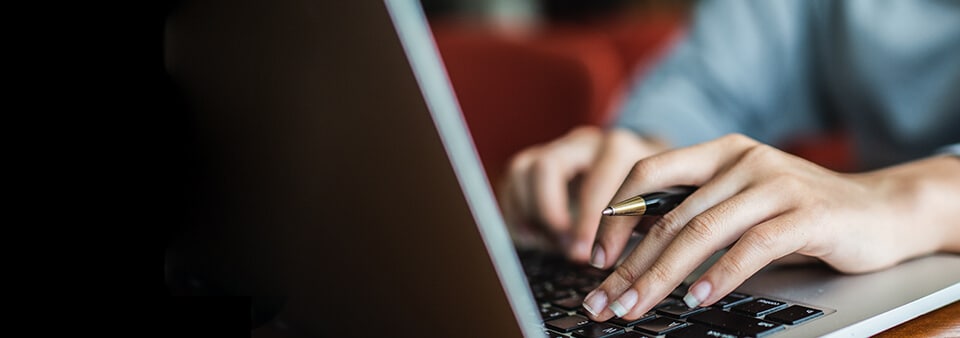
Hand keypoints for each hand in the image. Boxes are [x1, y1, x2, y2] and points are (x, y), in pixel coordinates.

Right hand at [498, 126, 667, 262]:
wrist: (643, 169)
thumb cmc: (650, 195)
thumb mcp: (654, 206)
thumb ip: (640, 225)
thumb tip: (621, 264)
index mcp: (618, 149)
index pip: (597, 179)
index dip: (588, 220)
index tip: (587, 254)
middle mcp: (583, 143)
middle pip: (546, 167)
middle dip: (550, 214)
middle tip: (564, 247)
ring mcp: (557, 148)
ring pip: (523, 170)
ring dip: (531, 211)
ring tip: (551, 241)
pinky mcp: (538, 160)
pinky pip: (513, 180)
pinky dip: (517, 210)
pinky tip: (536, 234)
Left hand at [582, 134, 959, 320]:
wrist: (879, 210)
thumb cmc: (799, 212)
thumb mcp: (741, 201)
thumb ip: (696, 212)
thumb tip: (634, 254)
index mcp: (718, 153)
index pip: (648, 172)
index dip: (615, 215)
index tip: (595, 259)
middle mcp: (742, 160)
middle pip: (670, 215)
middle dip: (631, 265)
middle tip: (604, 301)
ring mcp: (775, 183)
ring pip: (702, 231)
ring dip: (662, 276)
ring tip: (636, 307)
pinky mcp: (807, 212)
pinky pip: (751, 246)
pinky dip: (720, 275)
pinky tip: (697, 298)